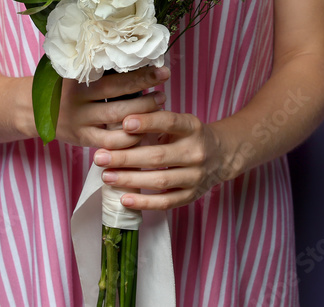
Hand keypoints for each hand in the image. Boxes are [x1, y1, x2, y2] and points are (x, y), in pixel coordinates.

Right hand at [54, 66, 168, 149]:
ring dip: (142, 115)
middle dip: (146, 94)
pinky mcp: (82, 139)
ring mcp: (79, 121)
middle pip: (119, 96)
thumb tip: (138, 58)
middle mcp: (78, 98)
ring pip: (117, 120)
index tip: (162, 69)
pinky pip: (110, 143)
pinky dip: (130, 138)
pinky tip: (143, 131)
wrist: (32, 108)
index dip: (141, 74)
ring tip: (158, 107)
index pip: (114, 75)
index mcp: (78, 77)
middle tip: (164, 92)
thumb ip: (98, 67)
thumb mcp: (73, 70)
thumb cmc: (63, 85)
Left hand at [91, 110, 234, 210]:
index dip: (147, 123)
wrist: (222, 155)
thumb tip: (119, 124)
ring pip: (160, 180)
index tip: (124, 123)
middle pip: (158, 156)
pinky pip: (166, 202)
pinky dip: (144, 202)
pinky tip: (124, 199)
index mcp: (192, 127)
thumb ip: (155, 121)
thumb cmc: (190, 136)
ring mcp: (196, 176)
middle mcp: (196, 151)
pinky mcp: (192, 195)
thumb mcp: (180, 122)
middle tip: (100, 157)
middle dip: (126, 157)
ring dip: (130, 179)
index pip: (169, 122)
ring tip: (107, 176)